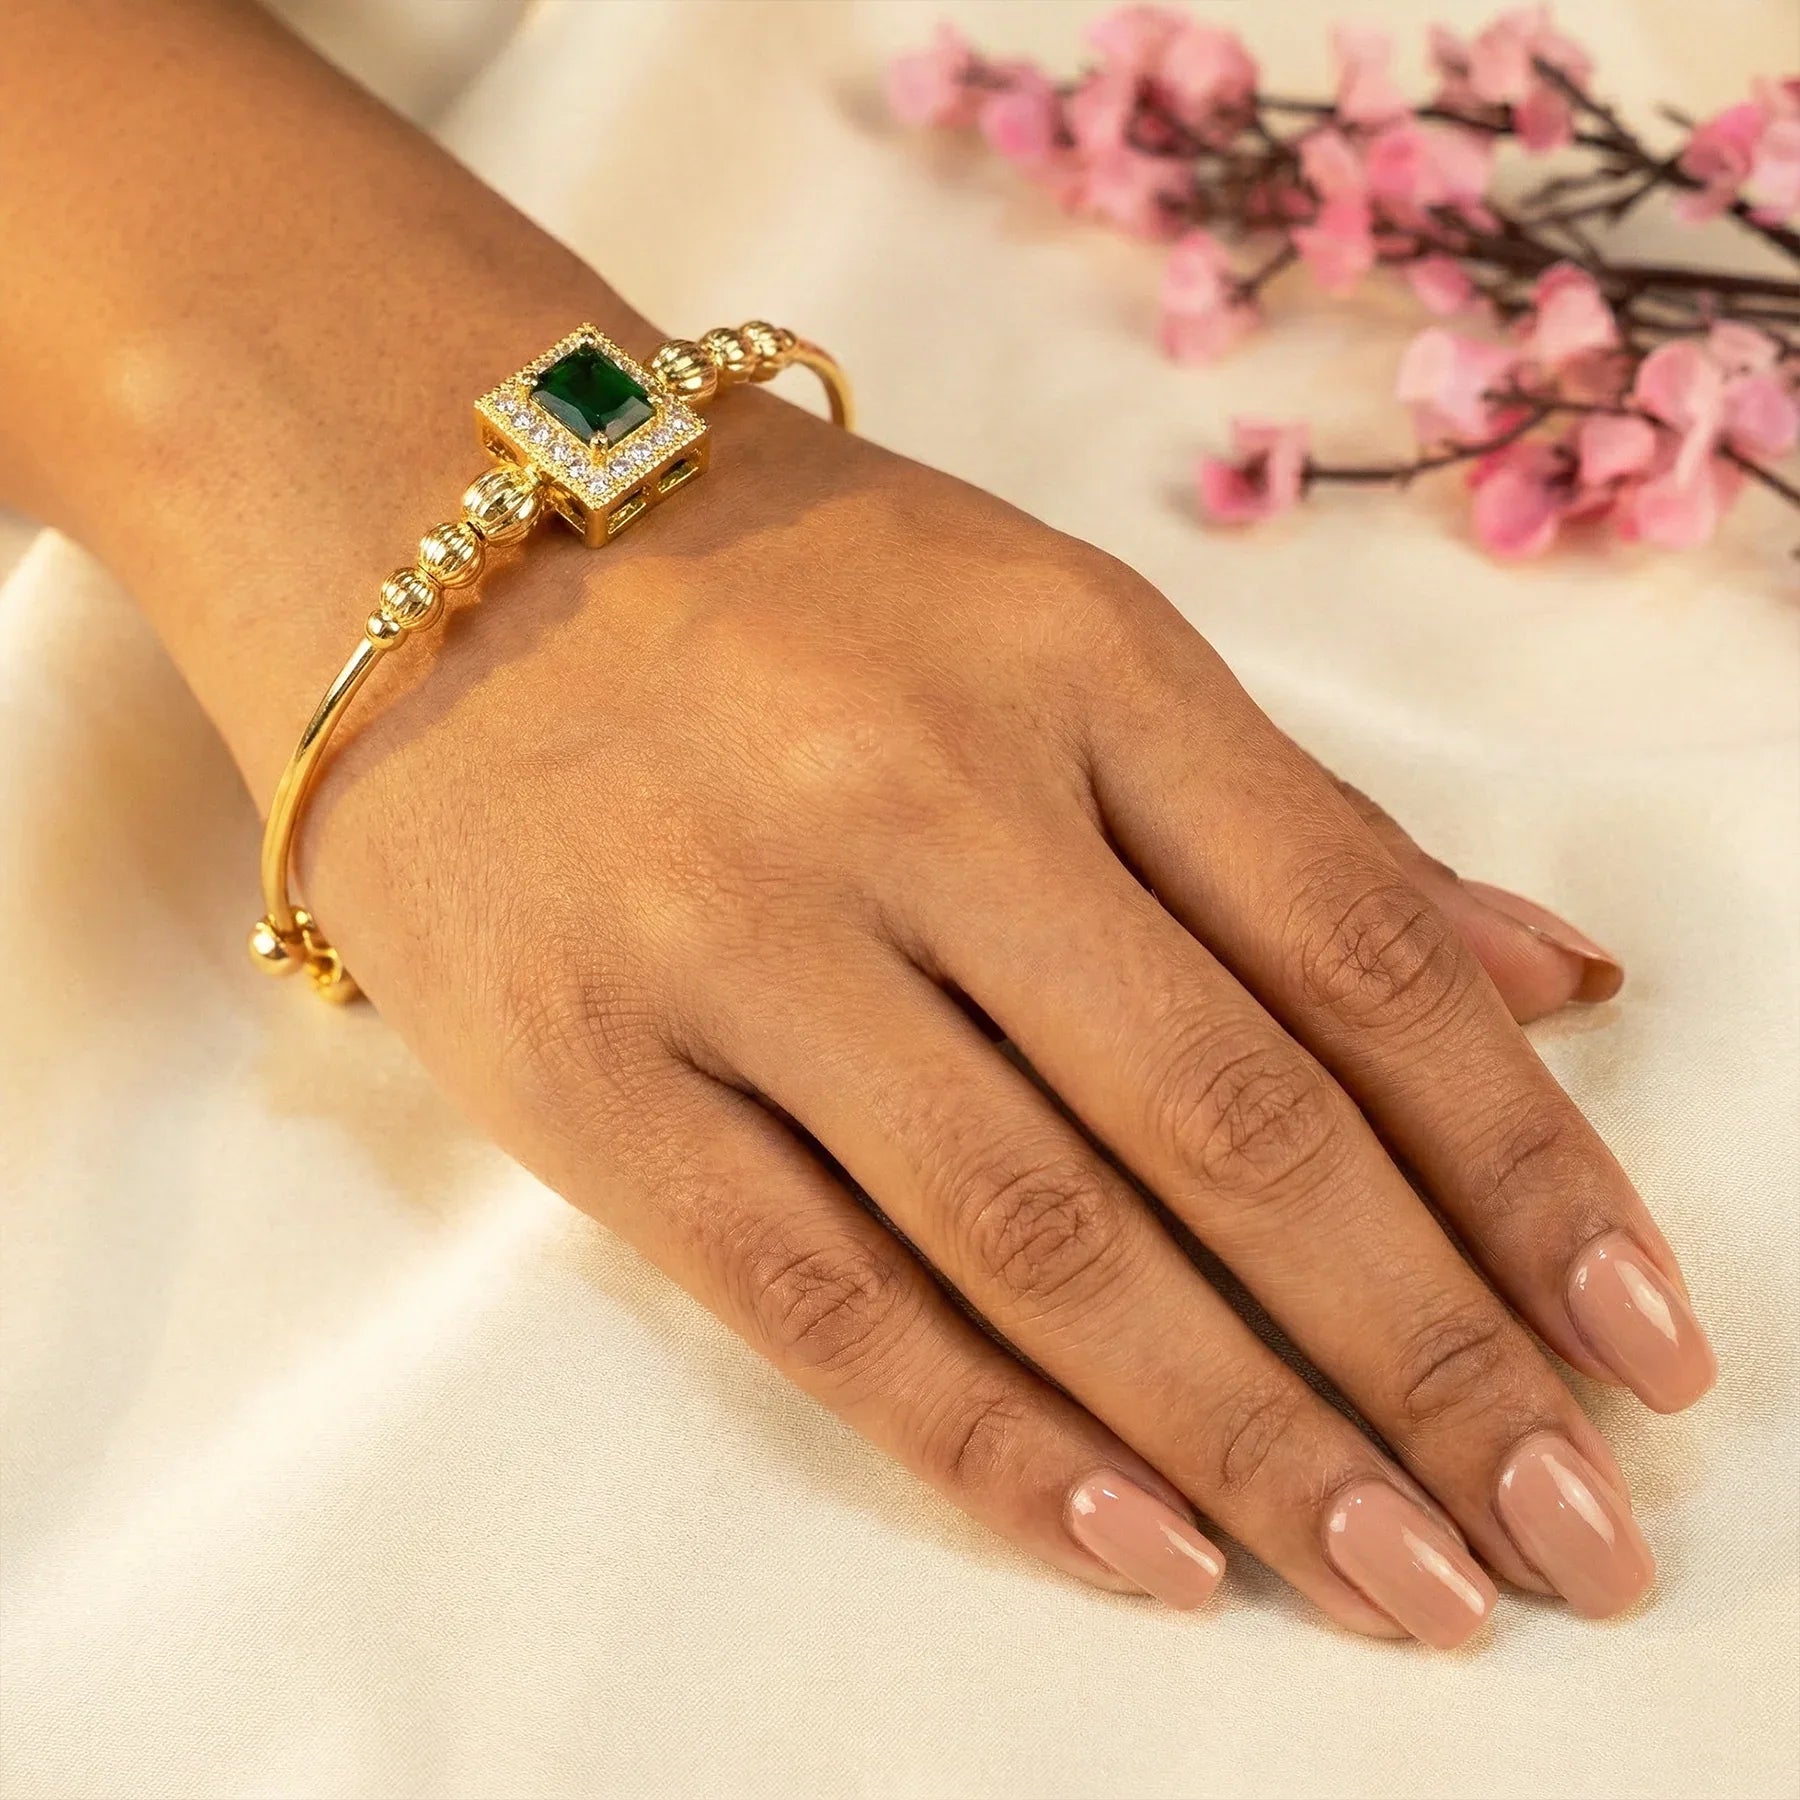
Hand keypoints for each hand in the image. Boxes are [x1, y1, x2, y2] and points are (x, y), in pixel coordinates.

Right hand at [299, 387, 1713, 1648]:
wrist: (433, 537)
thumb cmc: (784, 589)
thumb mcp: (1060, 633)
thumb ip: (1297, 821)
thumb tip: (1557, 980)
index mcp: (1080, 669)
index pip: (1361, 954)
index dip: (1527, 1172)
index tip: (1643, 1348)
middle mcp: (929, 801)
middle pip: (1233, 1116)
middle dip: (1428, 1352)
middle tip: (1568, 1535)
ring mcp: (749, 940)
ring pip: (1044, 1233)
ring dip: (1252, 1434)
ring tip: (1408, 1581)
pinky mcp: (593, 1073)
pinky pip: (822, 1291)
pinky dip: (995, 1440)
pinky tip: (1147, 1550)